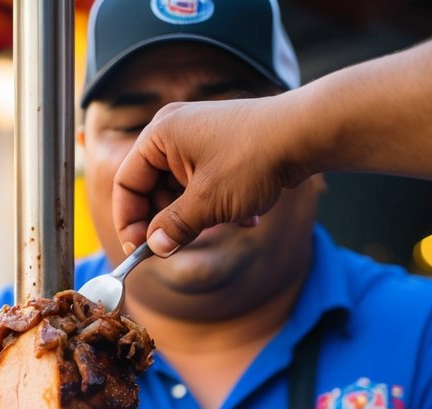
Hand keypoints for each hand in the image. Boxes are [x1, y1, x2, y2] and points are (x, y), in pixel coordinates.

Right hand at [112, 96, 300, 255]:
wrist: (304, 134)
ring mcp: (200, 140)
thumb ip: (174, 227)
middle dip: (165, 221)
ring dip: (195, 218)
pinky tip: (246, 220)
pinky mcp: (222, 150)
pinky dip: (218, 207)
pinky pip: (205, 185)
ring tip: (218, 229)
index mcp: (160, 136)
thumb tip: (155, 247)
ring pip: (181, 190)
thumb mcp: (207, 203)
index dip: (129, 221)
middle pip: (151, 188)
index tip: (139, 251)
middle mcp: (175, 132)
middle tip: (175, 247)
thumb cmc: (252, 159)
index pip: (127, 183)